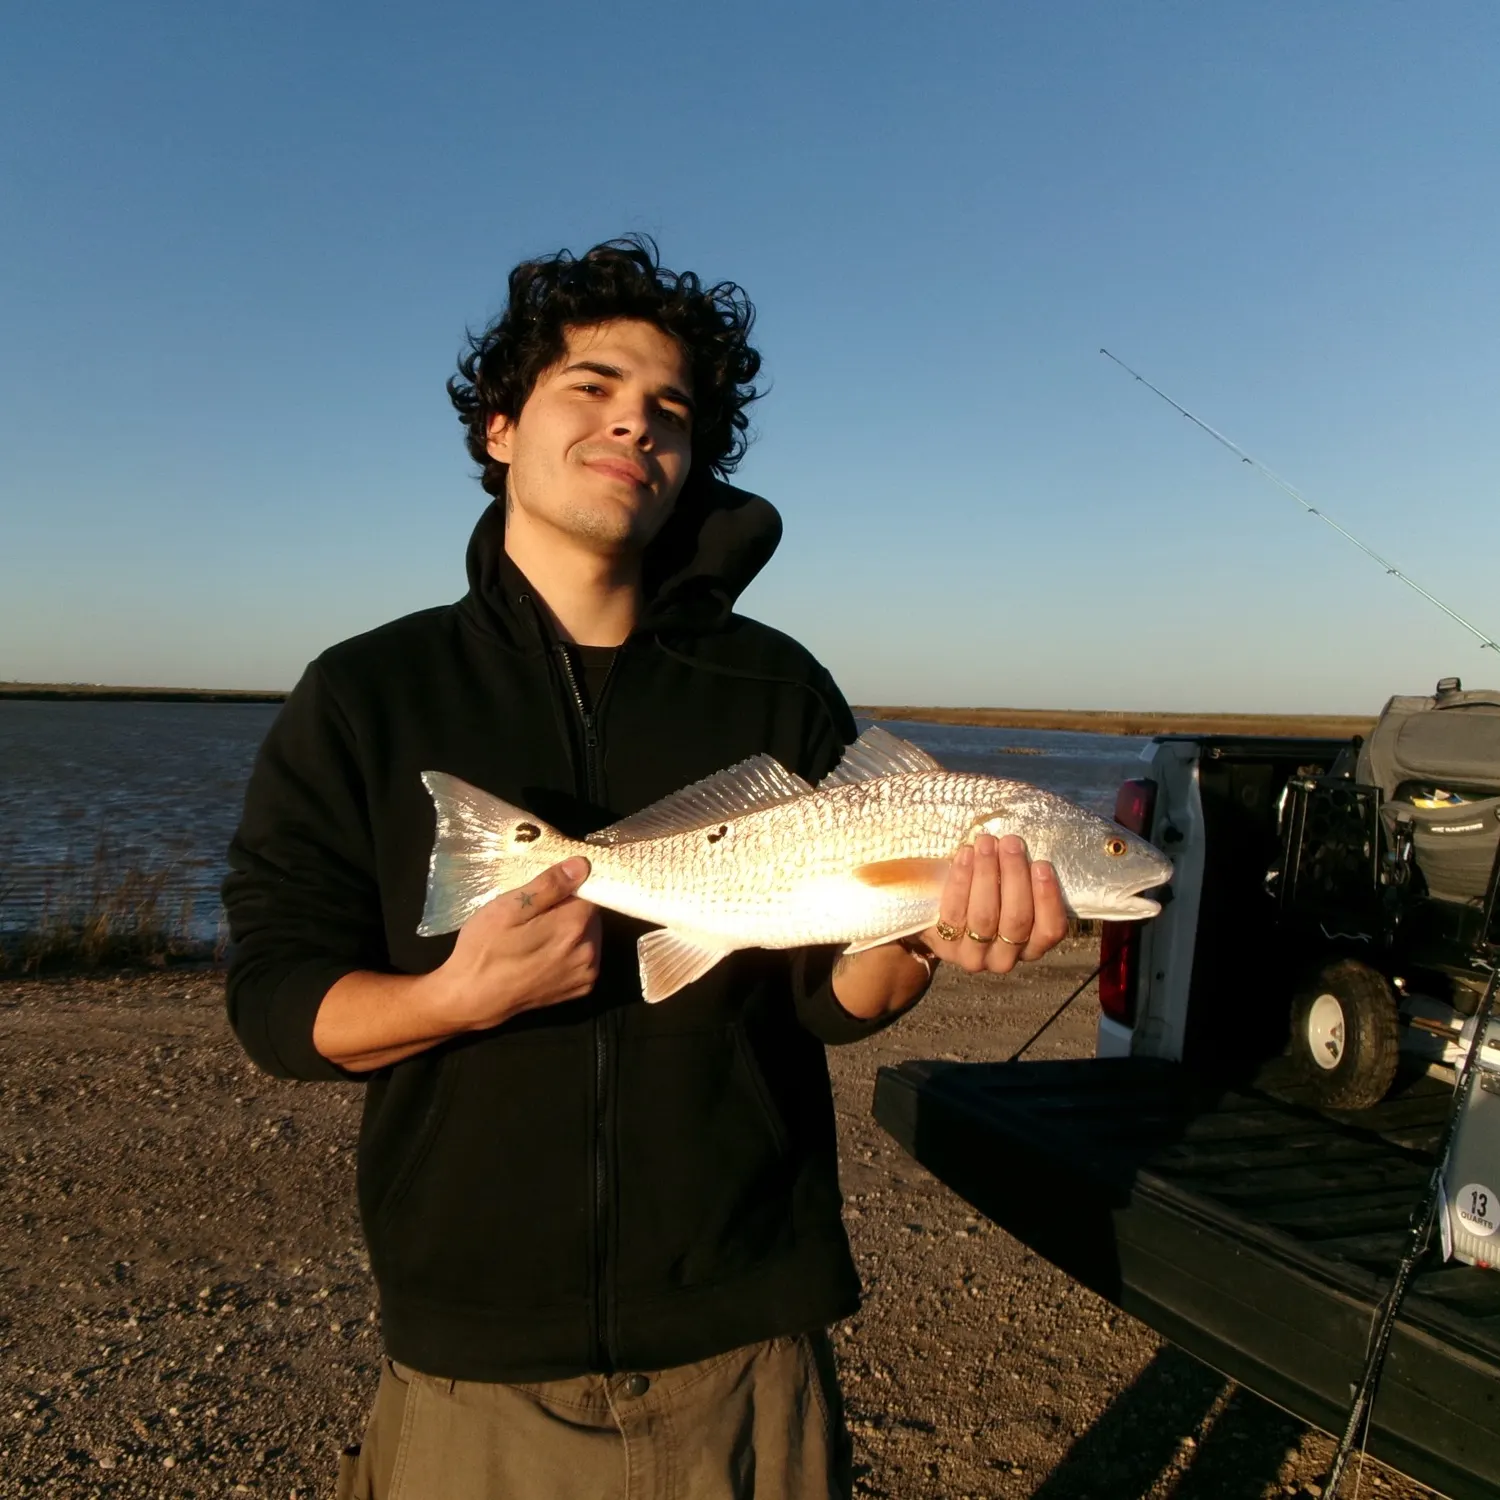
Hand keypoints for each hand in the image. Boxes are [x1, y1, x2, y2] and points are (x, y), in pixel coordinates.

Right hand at [432, 857, 600, 1030]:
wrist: (472, 1000)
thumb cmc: (484, 949)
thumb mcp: (507, 908)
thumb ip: (548, 886)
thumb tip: (583, 865)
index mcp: (573, 926)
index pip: (592, 889)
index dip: (571, 885)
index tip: (547, 890)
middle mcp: (589, 950)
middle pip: (591, 913)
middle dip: (569, 908)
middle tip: (534, 914)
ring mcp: (587, 973)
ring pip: (590, 934)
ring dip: (571, 929)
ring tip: (537, 934)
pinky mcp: (581, 988)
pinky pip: (585, 956)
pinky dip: (571, 949)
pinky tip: (544, 952)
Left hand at [921, 834, 1068, 974]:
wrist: (936, 918)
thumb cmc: (984, 898)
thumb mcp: (1009, 895)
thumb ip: (1022, 880)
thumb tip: (1023, 848)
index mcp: (1031, 947)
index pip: (1050, 930)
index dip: (1048, 898)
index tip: (1042, 864)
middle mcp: (1005, 958)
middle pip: (1016, 919)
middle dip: (1015, 875)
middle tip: (1011, 843)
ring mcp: (974, 955)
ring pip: (985, 914)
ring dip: (987, 873)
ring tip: (987, 843)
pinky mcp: (945, 946)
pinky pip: (955, 910)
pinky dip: (961, 879)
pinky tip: (966, 855)